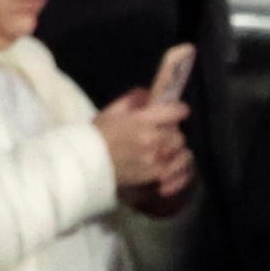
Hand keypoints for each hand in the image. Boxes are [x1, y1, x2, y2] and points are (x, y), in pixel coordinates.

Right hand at [98, 85, 192, 211]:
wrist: (86, 162)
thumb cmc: (97, 135)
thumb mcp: (112, 111)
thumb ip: (133, 101)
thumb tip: (149, 94)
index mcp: (142, 121)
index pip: (174, 112)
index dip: (178, 110)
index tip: (178, 110)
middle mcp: (153, 140)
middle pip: (178, 134)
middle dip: (172, 131)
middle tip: (163, 132)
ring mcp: (156, 160)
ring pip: (182, 153)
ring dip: (176, 149)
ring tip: (166, 148)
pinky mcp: (155, 176)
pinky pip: (179, 172)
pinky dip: (180, 168)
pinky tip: (173, 164)